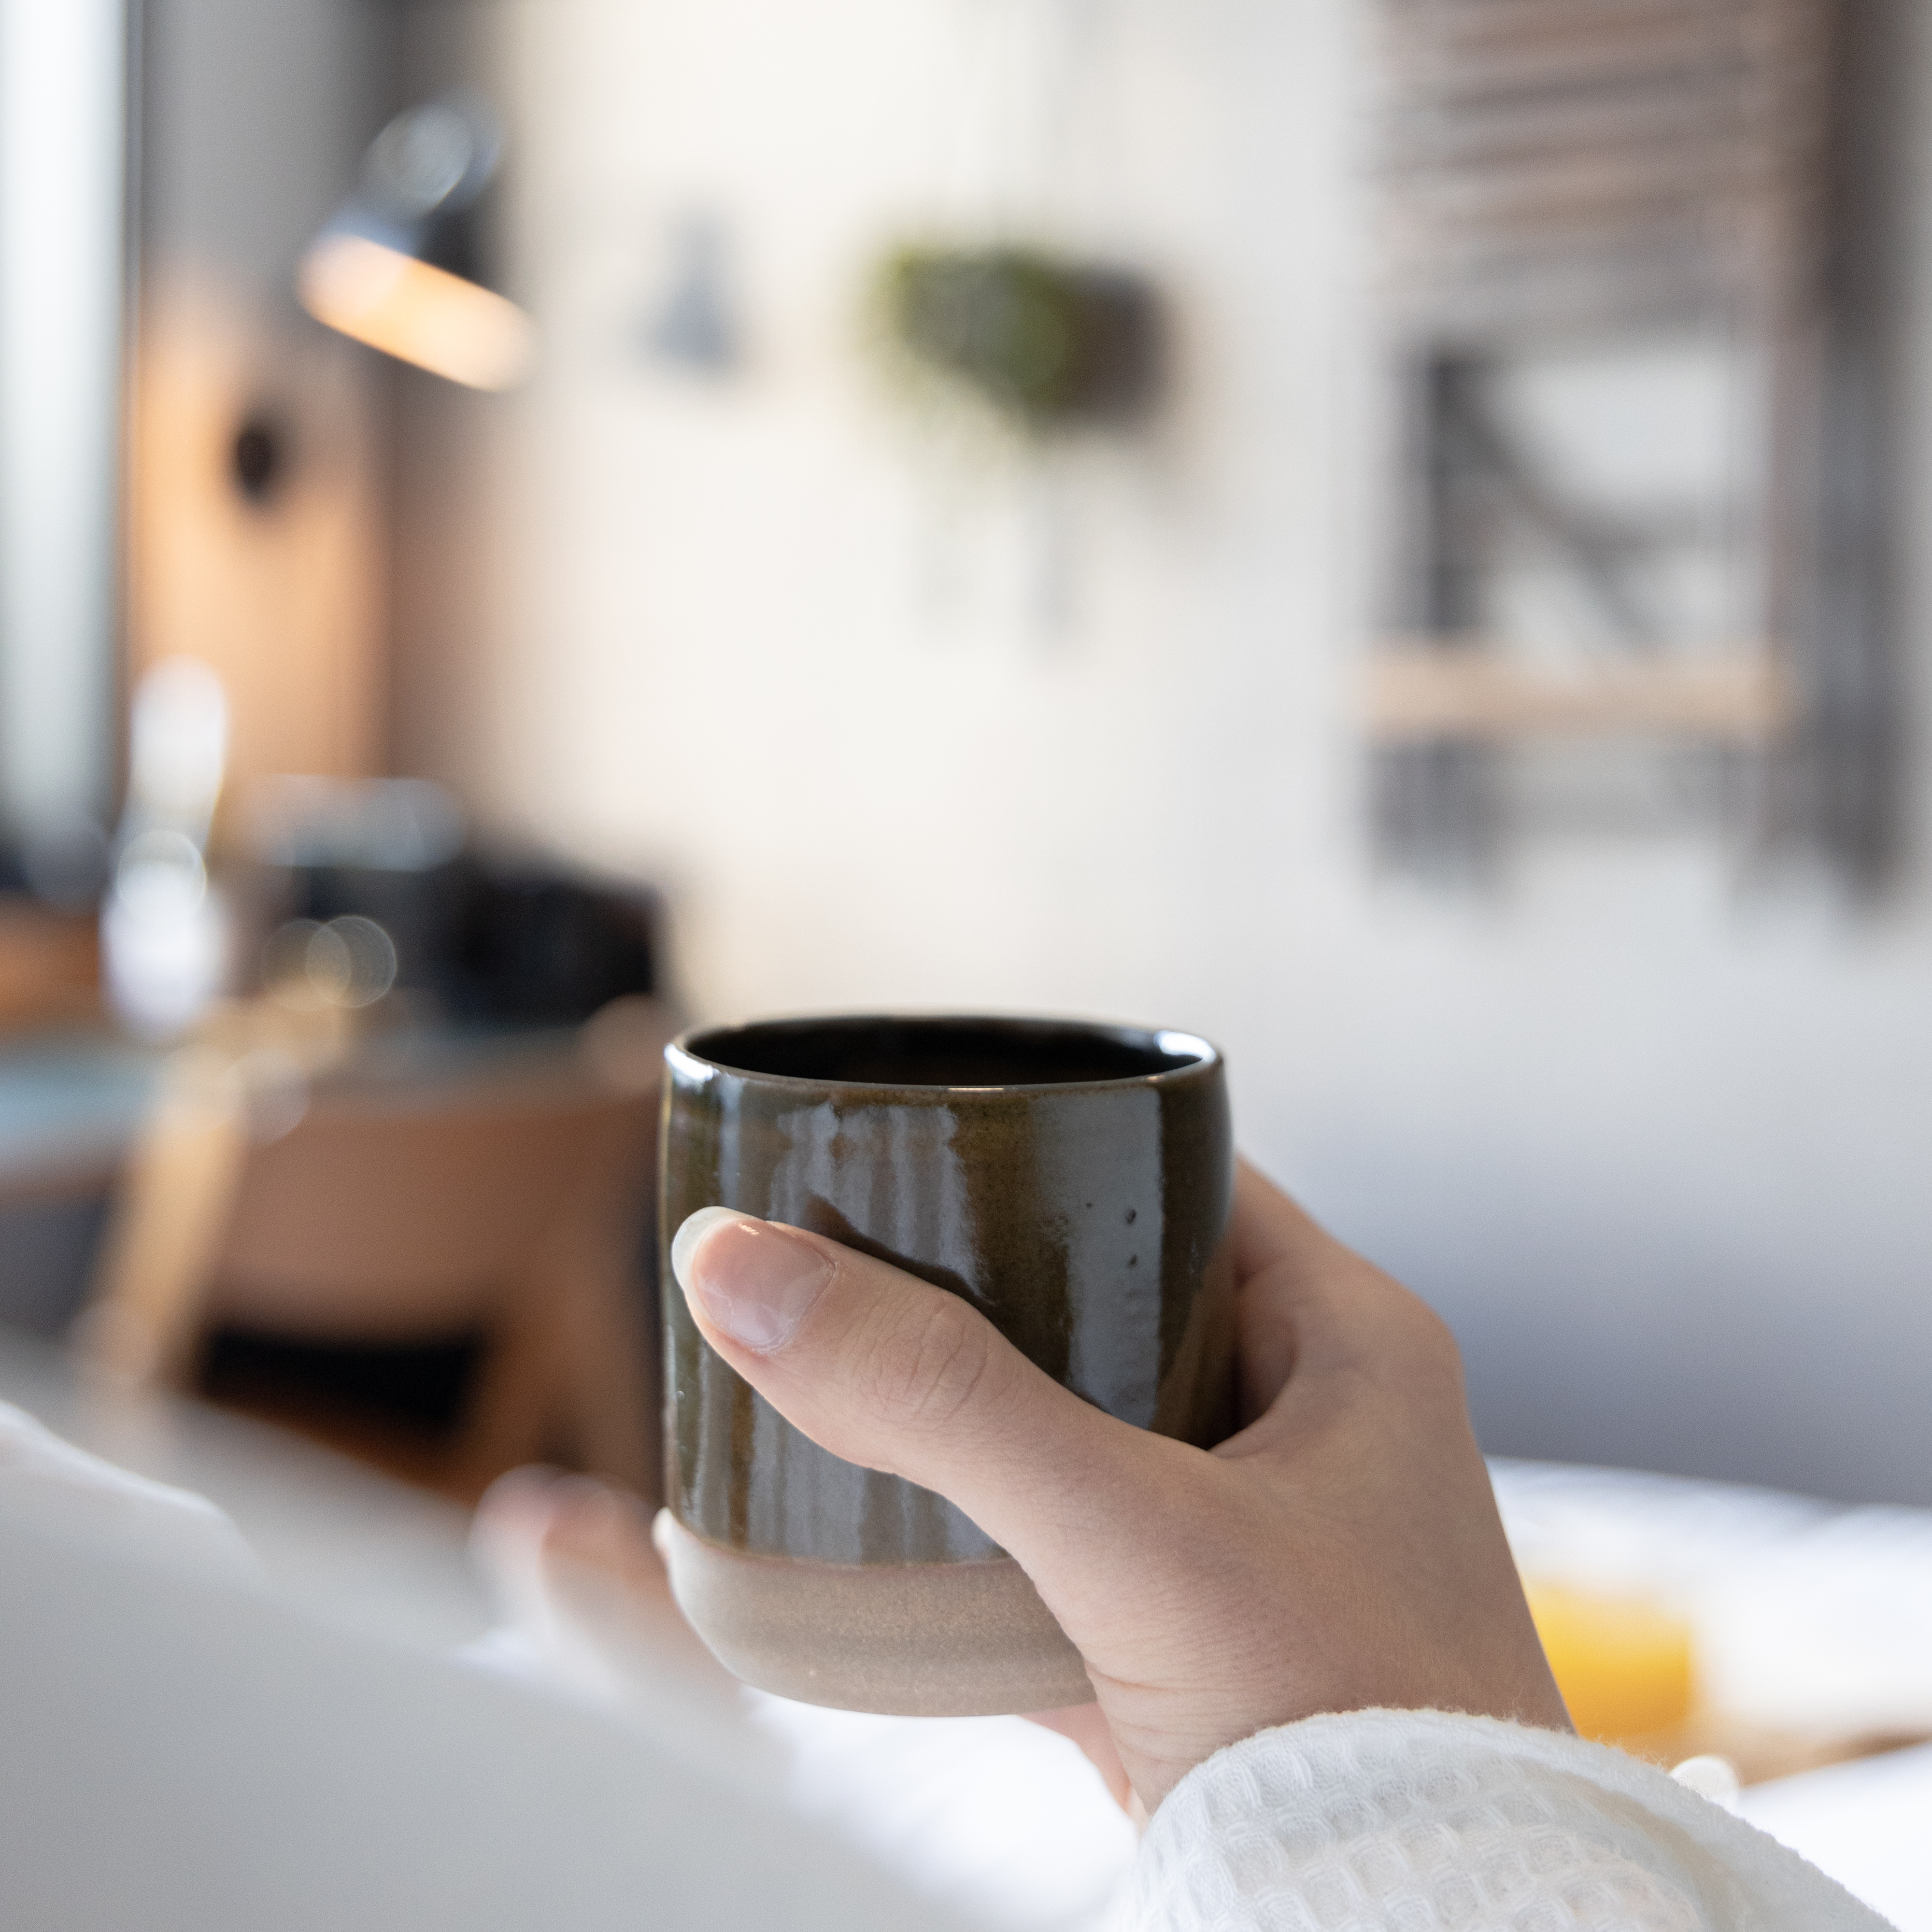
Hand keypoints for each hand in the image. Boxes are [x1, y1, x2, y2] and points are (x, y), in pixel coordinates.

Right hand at [669, 1162, 1568, 1811]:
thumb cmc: (1355, 1730)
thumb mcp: (1138, 1538)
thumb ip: (946, 1404)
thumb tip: (740, 1263)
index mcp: (1346, 1342)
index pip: (1181, 1176)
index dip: (1053, 1140)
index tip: (921, 1130)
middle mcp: (1308, 1424)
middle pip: (1114, 1298)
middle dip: (983, 1285)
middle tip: (849, 1251)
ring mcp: (1250, 1541)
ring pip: (1080, 1430)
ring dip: (972, 1417)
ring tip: (841, 1369)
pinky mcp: (1194, 1649)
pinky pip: (1064, 1555)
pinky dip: (975, 1545)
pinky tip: (871, 1536)